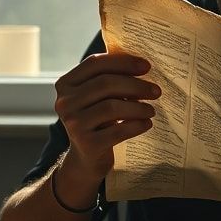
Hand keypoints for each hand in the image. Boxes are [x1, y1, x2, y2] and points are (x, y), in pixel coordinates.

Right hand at [53, 52, 158, 182]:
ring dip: (138, 107)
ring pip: (112, 107)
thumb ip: (110, 78)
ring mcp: (73, 124)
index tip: (147, 66)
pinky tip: (147, 124)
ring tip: (151, 110)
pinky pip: (118, 130)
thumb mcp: (97, 97)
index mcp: (66, 84)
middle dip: (135, 85)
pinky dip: (136, 125)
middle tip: (156, 91)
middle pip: (105, 84)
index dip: (122, 62)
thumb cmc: (98, 120)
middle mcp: (64, 102)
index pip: (95, 63)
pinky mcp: (87, 144)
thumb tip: (142, 64)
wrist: (87, 158)